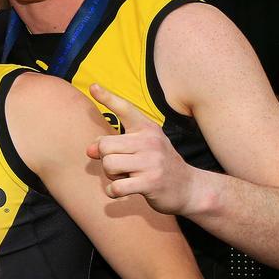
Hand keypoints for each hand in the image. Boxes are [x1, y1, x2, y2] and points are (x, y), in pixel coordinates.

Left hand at [87, 84, 202, 215]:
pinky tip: (123, 190)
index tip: (92, 87)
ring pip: (108, 165)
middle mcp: (150, 141)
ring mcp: (151, 162)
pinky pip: (115, 187)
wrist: (189, 187)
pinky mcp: (150, 182)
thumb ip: (113, 145)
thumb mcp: (140, 149)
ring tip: (127, 176)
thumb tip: (89, 150)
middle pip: (104, 145)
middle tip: (121, 165)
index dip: (107, 97)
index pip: (125, 109)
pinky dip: (113, 192)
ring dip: (111, 175)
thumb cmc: (157, 165)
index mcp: (147, 128)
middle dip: (105, 158)